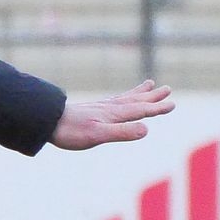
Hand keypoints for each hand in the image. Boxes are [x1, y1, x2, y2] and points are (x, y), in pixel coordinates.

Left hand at [49, 81, 175, 150]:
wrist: (47, 121)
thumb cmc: (72, 132)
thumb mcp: (99, 135)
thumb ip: (123, 132)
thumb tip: (147, 129)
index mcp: (114, 115)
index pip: (141, 111)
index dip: (157, 108)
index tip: (172, 104)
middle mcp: (109, 108)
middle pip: (135, 101)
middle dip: (152, 97)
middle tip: (167, 89)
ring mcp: (100, 108)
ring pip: (125, 99)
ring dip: (139, 93)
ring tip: (149, 84)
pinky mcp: (91, 110)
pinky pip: (113, 101)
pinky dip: (122, 97)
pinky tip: (119, 99)